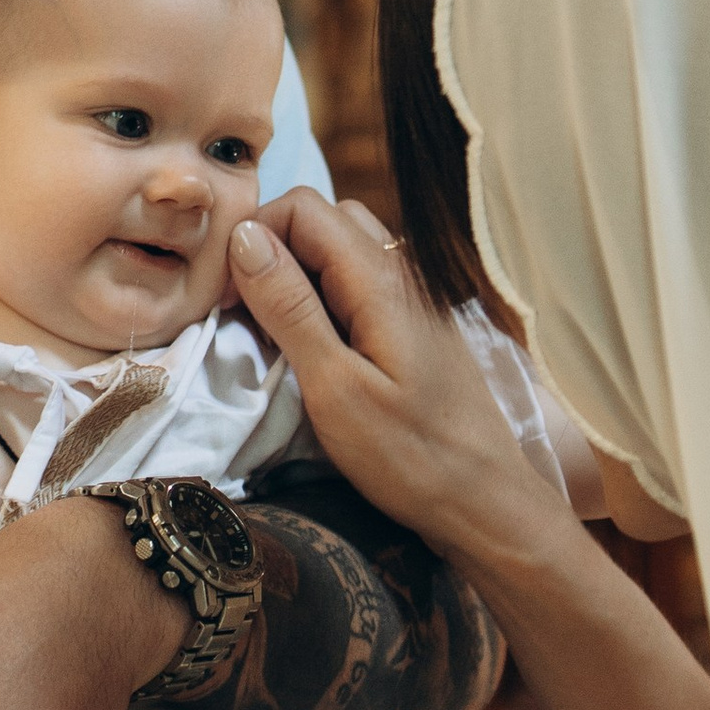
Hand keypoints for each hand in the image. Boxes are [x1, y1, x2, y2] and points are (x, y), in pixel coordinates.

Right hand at [229, 192, 576, 581]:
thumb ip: (289, 307)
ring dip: (296, 275)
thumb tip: (244, 236)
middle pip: (322, 219)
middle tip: (242, 315)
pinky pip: (360, 281)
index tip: (225, 298)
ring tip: (272, 333)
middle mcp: (402, 270)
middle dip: (271, 251)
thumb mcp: (333, 387)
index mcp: (381, 277)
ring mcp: (414, 295)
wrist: (485, 502)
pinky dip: (324, 297)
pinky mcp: (416, 323)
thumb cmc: (409, 456)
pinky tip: (312, 348)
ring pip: (341, 248)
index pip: (301, 207)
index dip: (252, 238)